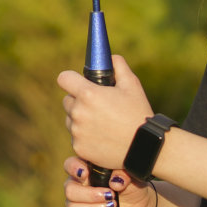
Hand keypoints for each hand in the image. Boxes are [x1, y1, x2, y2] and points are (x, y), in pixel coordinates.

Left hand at [57, 54, 152, 170]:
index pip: (64, 78)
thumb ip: (118, 66)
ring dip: (80, 119)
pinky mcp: (79, 148)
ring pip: (71, 120)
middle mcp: (78, 112)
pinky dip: (85, 136)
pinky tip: (102, 136)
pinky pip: (76, 137)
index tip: (77, 82)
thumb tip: (110, 58)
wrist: (143, 148)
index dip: (71, 78)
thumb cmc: (138, 114)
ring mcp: (77, 132)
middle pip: (67, 100)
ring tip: (102, 123)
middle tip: (98, 105)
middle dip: (78, 100)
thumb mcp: (132, 85)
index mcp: (88, 94)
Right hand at [61, 156, 156, 206]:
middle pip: (69, 190)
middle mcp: (78, 187)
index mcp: (86, 170)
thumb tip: (114, 183)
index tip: (86, 174)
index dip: (74, 169)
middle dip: (90, 195)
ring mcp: (79, 205)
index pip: (69, 165)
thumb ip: (123, 174)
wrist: (140, 206)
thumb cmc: (131, 185)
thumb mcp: (131, 175)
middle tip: (110, 196)